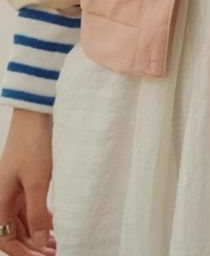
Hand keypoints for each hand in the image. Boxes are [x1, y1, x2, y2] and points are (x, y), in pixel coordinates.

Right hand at [0, 109, 55, 253]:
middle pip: (14, 234)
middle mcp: (3, 198)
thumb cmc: (33, 144)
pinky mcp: (25, 181)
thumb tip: (37, 242)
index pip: (6, 240)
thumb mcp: (37, 182)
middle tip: (55, 252)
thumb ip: (37, 215)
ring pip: (23, 222)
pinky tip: (55, 226)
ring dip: (37, 235)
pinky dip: (41, 220)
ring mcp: (14, 190)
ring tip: (57, 244)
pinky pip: (30, 208)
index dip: (23, 254)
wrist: (36, 114)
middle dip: (32, 247)